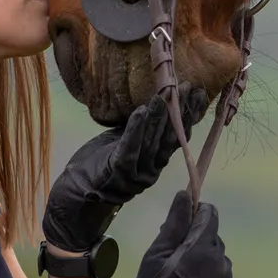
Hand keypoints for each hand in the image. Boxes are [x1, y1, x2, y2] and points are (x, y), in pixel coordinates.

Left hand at [42, 87, 207, 251]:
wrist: (77, 190)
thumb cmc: (102, 162)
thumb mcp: (129, 144)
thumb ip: (146, 131)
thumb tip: (164, 102)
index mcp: (156, 163)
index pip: (179, 138)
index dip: (190, 117)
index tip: (200, 94)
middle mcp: (151, 170)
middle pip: (170, 138)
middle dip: (180, 112)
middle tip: (188, 87)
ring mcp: (136, 173)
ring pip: (151, 141)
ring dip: (159, 116)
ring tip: (165, 93)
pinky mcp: (118, 171)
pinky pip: (130, 148)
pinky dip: (136, 129)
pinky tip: (141, 111)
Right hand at [118, 191, 236, 277]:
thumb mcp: (157, 254)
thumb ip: (174, 223)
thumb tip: (185, 195)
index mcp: (202, 246)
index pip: (209, 215)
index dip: (196, 215)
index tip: (183, 226)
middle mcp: (220, 260)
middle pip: (213, 238)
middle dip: (197, 241)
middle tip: (176, 257)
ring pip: (217, 259)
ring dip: (204, 261)